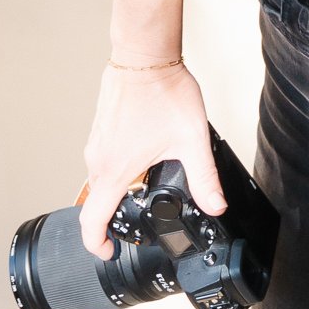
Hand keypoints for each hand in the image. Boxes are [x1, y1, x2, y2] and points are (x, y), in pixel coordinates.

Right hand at [79, 59, 227, 259]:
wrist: (146, 55)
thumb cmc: (163, 91)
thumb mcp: (191, 141)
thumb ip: (204, 178)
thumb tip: (216, 205)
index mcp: (113, 170)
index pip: (93, 222)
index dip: (98, 245)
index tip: (109, 253)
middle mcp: (97, 159)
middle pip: (97, 202)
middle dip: (116, 218)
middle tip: (141, 221)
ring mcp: (96, 142)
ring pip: (101, 179)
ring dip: (118, 191)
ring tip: (147, 188)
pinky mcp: (101, 129)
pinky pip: (103, 159)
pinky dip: (118, 169)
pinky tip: (145, 157)